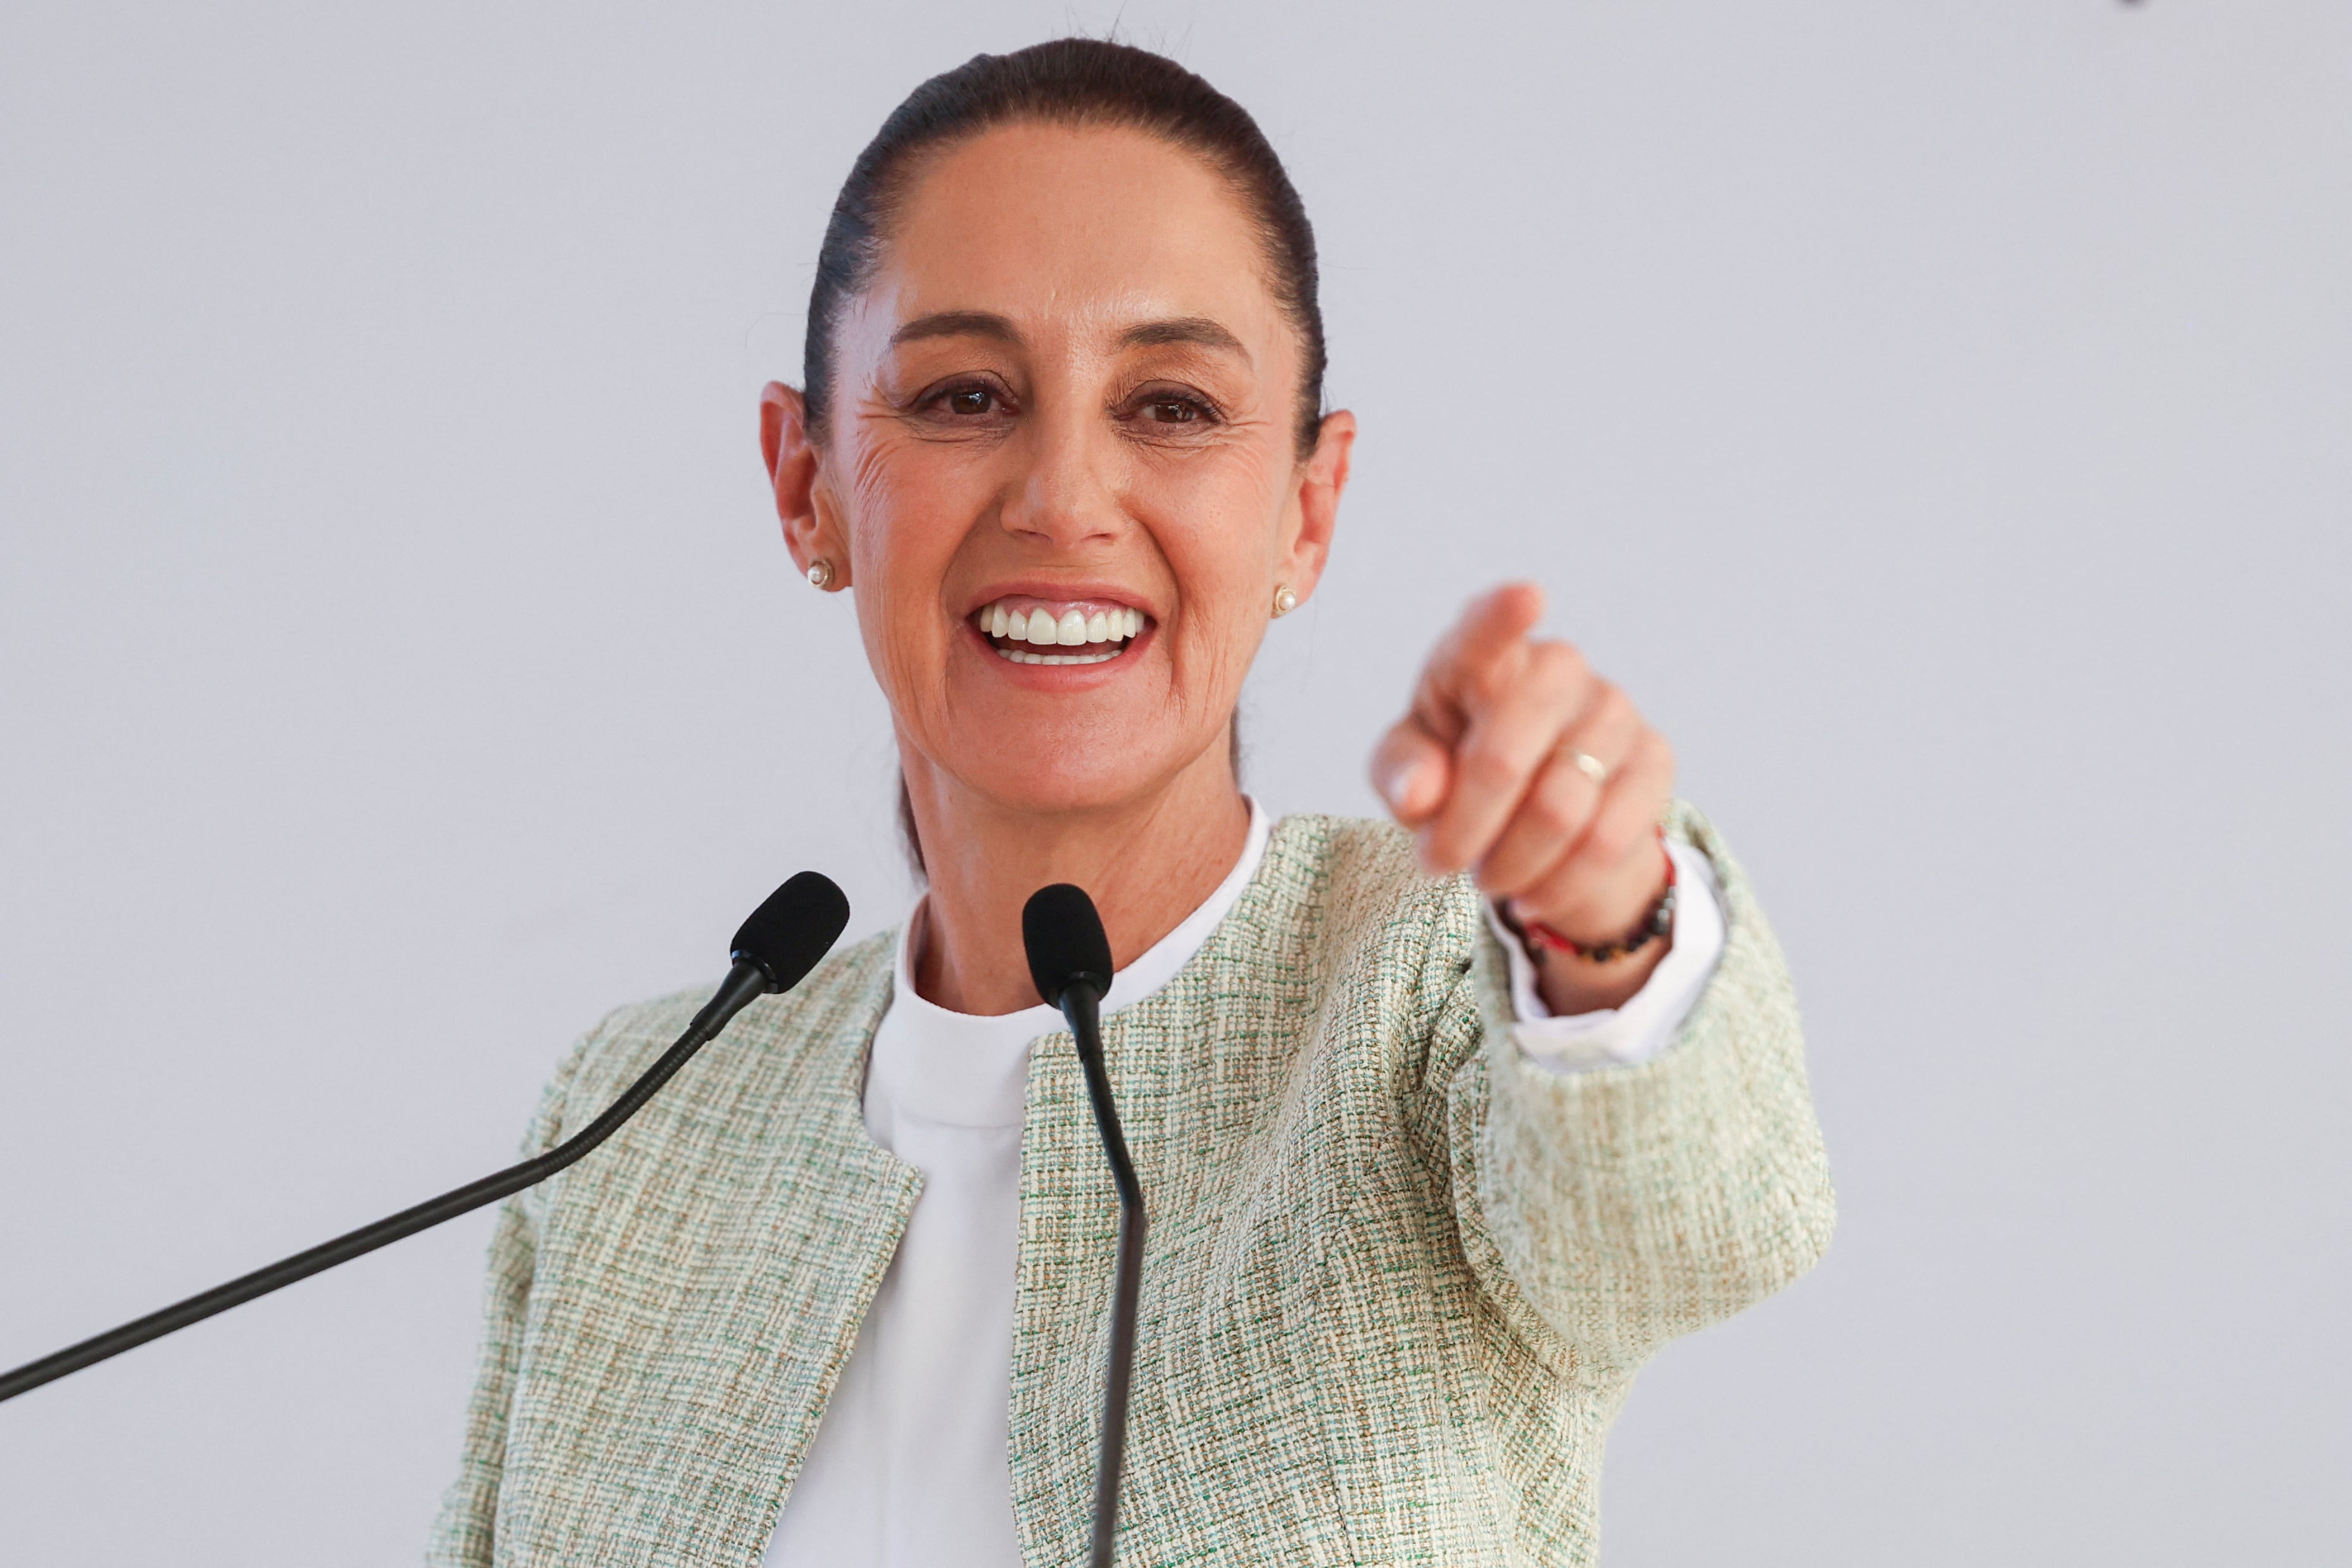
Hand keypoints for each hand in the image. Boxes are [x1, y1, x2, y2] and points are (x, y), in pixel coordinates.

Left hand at [1370, 583, 1675, 1011]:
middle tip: (1441, 863)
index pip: (1488, 628)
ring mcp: (1613, 709)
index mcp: (1481, 656)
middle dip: (1464, 831)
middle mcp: (1556, 667)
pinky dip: (1559, 884)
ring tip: (1490, 875)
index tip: (1525, 598)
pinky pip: (1607, 840)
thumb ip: (1401, 771)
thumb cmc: (1453, 769)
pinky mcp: (1655, 757)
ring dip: (1510, 865)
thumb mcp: (1408, 769)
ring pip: (1559, 811)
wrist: (1531, 811)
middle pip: (1504, 759)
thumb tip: (1421, 793)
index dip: (1505, 615)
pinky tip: (1535, 890)